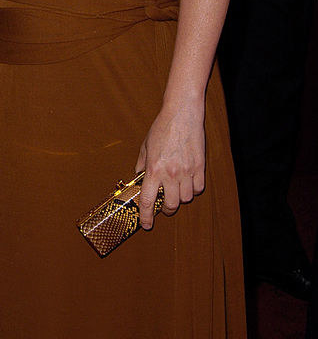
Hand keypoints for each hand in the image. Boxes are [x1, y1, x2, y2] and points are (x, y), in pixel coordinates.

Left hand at [135, 102, 204, 229]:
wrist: (182, 114)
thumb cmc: (162, 128)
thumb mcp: (145, 146)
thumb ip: (142, 165)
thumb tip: (139, 178)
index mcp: (153, 170)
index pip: (148, 201)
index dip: (146, 217)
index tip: (146, 224)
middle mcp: (170, 174)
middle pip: (171, 205)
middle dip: (167, 209)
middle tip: (165, 206)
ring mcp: (186, 171)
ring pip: (186, 198)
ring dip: (181, 198)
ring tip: (177, 189)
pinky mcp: (199, 167)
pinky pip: (198, 188)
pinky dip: (193, 189)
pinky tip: (188, 182)